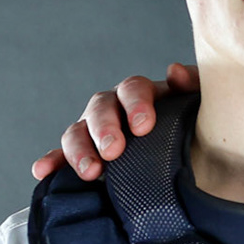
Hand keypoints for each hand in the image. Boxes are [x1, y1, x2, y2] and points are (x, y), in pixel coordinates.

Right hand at [31, 62, 199, 180]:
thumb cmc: (195, 126)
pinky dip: (52, 162)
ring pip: (77, 131)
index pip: (133, 89)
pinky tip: (42, 171)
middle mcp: (114, 108)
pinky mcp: (85, 154)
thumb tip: (173, 72)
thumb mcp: (201, 104)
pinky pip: (62, 156)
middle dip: (104, 129)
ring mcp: (95, 130)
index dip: (136, 105)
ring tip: (90, 171)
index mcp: (142, 94)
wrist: (193, 158)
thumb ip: (193, 85)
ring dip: (79, 149)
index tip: (143, 127)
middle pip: (100, 108)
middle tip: (113, 151)